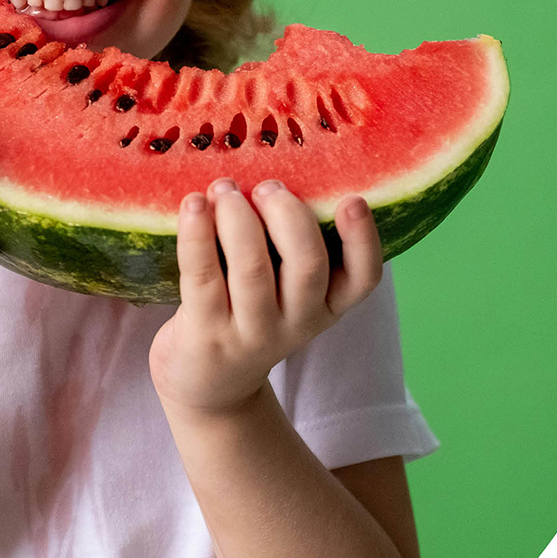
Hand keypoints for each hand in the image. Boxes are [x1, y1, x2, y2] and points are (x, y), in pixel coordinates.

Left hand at [150, 178, 383, 416]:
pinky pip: (203, 277)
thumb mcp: (285, 292)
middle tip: (266, 186)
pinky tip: (193, 205)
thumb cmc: (249, 316)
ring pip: (253, 270)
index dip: (363, 240)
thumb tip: (274, 171)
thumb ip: (291, 246)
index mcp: (326, 307)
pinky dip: (198, 235)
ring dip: (238, 219)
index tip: (353, 200)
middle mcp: (296, 323)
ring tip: (223, 188)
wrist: (207, 386)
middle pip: (308, 266)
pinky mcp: (206, 333)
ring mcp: (250, 332)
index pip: (363, 279)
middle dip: (288, 215)